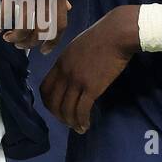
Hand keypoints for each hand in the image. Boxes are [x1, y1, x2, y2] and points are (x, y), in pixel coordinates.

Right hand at [0, 0, 67, 49]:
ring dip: (15, 38)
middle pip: (41, 31)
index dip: (52, 42)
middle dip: (31, 44)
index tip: (44, 50)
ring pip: (24, 27)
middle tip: (21, 46)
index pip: (60, 25)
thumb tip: (68, 8)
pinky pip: (6, 14)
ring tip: (8, 38)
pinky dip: (1, 24)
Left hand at [40, 6, 138, 132]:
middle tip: (67, 121)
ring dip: (70, 122)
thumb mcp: (77, 47)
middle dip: (58, 116)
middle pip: (53, 102)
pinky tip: (86, 125)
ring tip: (78, 127)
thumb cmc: (101, 36)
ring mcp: (77, 81)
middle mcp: (64, 73)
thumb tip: (71, 74)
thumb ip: (70, 61)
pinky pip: (81, 110)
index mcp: (60, 63)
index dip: (48, 102)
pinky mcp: (92, 87)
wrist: (116, 34)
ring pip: (66, 109)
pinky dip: (82, 121)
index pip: (45, 88)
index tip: (56, 109)